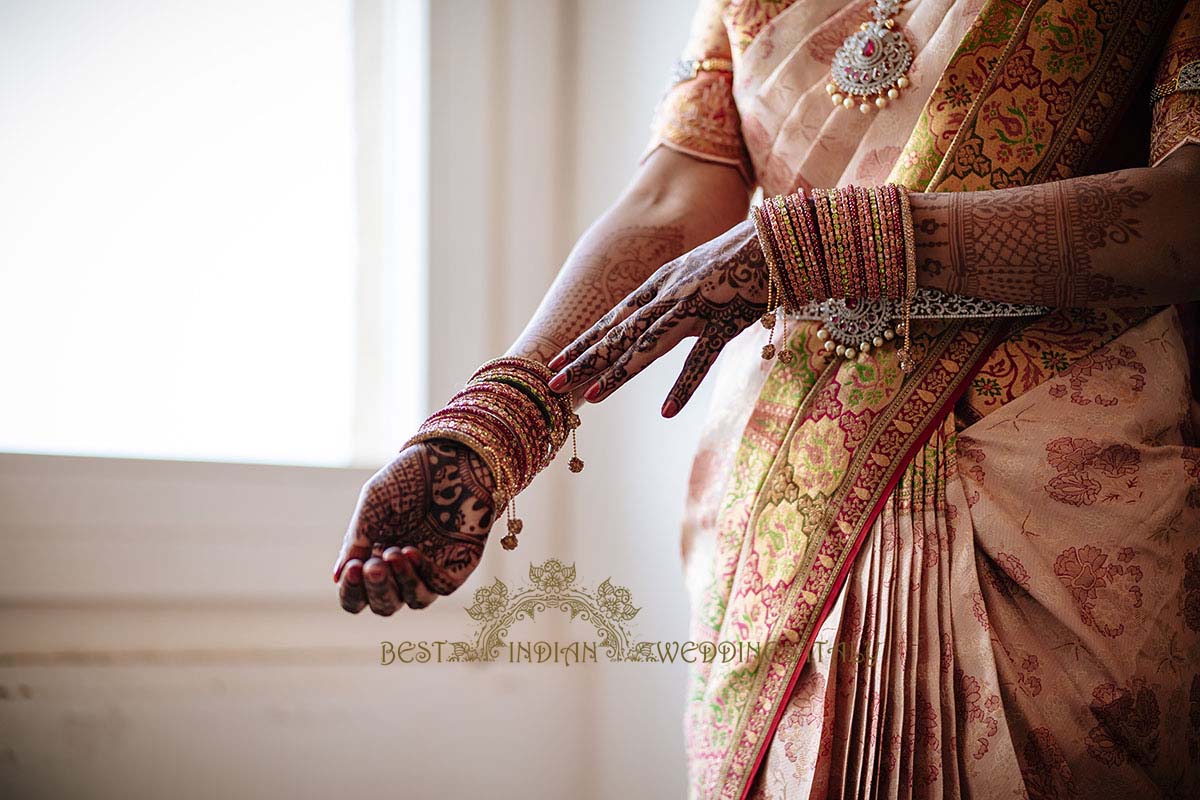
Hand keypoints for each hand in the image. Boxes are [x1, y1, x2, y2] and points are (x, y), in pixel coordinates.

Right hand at [332, 440, 495, 615]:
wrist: (449, 456)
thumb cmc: (407, 477)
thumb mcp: (372, 505)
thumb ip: (357, 540)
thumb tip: (337, 577)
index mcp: (376, 558)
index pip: (359, 595)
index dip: (351, 591)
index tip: (351, 569)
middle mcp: (403, 571)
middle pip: (385, 605)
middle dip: (376, 590)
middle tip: (373, 565)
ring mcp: (431, 569)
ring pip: (414, 601)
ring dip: (400, 584)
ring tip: (394, 553)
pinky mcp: (458, 564)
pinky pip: (440, 586)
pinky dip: (423, 574)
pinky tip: (411, 551)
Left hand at [546, 220, 766, 416]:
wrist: (780, 239)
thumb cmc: (742, 260)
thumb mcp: (698, 277)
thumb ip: (677, 299)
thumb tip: (659, 322)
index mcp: (661, 284)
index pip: (614, 318)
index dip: (584, 341)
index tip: (556, 360)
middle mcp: (670, 293)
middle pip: (620, 333)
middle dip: (584, 359)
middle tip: (552, 383)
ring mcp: (696, 306)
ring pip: (649, 344)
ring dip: (618, 372)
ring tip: (592, 397)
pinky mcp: (725, 319)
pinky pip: (701, 358)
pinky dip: (684, 385)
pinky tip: (667, 411)